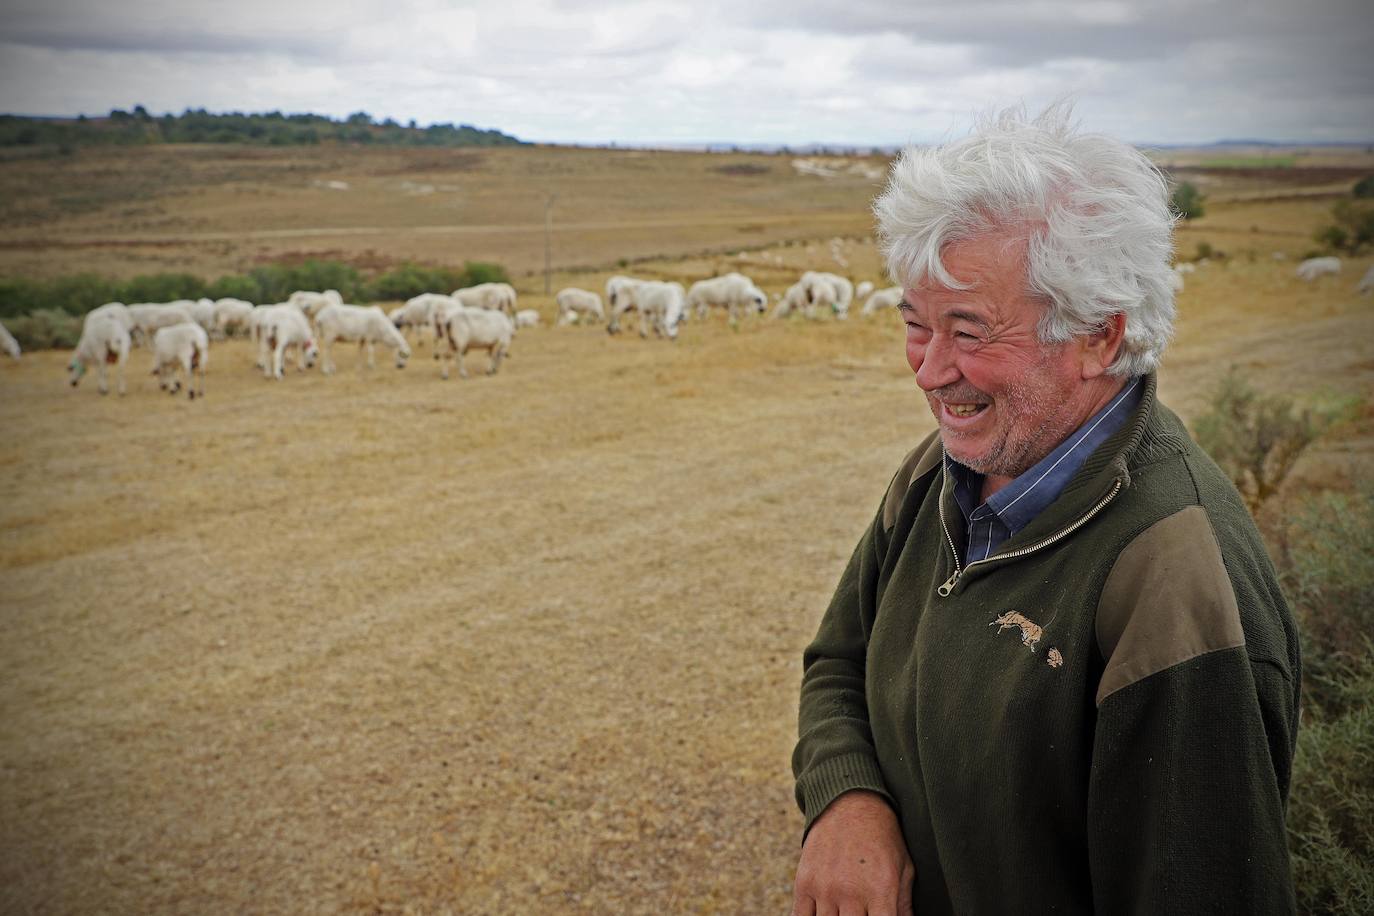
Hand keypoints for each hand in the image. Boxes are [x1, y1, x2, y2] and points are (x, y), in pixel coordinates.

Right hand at [791, 790, 914, 915]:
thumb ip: (904, 905)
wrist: (850, 804)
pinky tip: (823, 915)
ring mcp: (825, 888)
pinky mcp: (804, 883)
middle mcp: (851, 892)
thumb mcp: (903, 869)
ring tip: (845, 909)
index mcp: (881, 890)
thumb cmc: (882, 839)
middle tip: (861, 912)